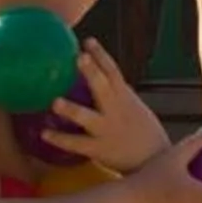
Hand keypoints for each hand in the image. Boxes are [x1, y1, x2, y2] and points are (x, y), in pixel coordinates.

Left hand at [40, 41, 167, 173]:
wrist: (156, 161)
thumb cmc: (144, 133)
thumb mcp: (134, 107)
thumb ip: (117, 94)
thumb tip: (99, 78)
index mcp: (125, 97)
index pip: (113, 71)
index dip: (100, 55)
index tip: (88, 41)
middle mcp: (116, 110)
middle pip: (103, 87)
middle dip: (92, 72)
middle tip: (79, 58)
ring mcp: (107, 130)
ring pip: (87, 117)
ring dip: (71, 110)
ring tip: (56, 102)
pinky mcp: (100, 149)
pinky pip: (77, 144)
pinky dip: (60, 138)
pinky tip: (44, 134)